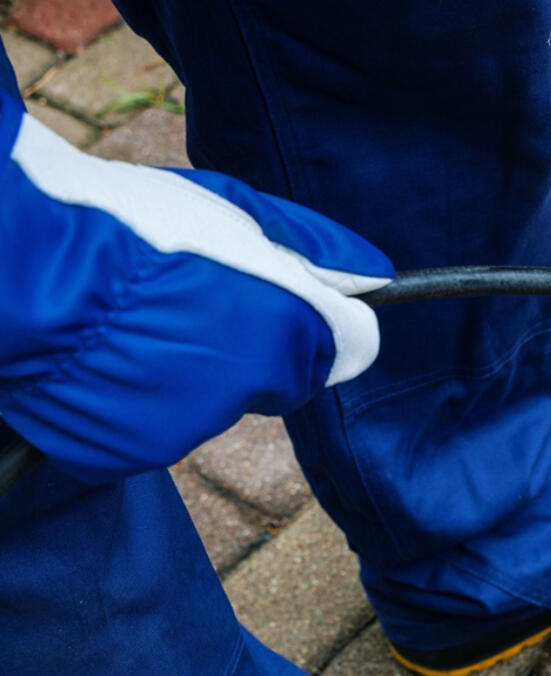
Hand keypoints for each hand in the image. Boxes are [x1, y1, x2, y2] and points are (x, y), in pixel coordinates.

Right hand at [0, 103, 390, 483]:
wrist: (15, 262)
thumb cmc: (123, 221)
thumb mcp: (230, 211)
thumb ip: (313, 247)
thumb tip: (376, 275)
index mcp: (285, 326)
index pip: (343, 346)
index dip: (304, 318)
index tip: (267, 298)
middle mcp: (249, 387)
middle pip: (275, 379)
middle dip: (245, 349)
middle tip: (180, 302)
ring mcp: (187, 426)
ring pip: (211, 406)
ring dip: (183, 374)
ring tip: (125, 322)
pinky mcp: (130, 451)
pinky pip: (149, 428)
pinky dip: (132, 403)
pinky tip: (100, 358)